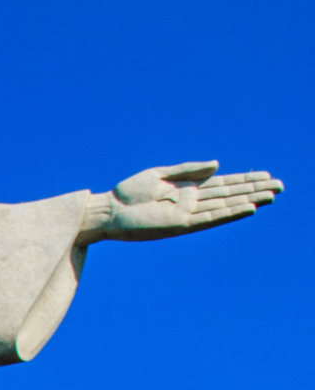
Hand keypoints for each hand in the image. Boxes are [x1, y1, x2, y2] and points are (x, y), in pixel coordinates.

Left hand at [81, 161, 281, 243]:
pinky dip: (229, 213)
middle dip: (253, 190)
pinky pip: (210, 218)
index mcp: (187, 189)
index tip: (267, 175)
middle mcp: (191, 202)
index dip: (245, 180)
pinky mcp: (180, 224)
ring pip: (225, 206)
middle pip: (229, 194)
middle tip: (280, 186)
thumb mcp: (160, 174)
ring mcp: (188, 214)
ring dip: (248, 201)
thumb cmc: (129, 193)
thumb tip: (218, 165)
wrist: (109, 210)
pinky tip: (248, 208)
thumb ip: (189, 170)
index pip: (223, 184)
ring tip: (271, 196)